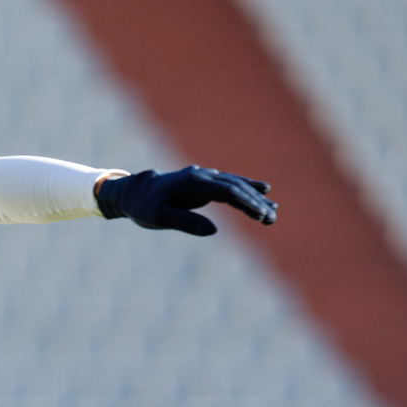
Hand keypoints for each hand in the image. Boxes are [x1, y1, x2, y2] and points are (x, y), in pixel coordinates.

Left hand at [97, 166, 276, 235]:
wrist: (134, 192)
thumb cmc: (144, 206)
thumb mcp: (158, 217)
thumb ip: (184, 222)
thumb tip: (214, 230)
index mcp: (193, 182)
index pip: (228, 192)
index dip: (247, 203)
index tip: (262, 216)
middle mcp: (202, 176)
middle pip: (236, 187)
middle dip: (255, 202)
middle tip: (271, 218)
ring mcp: (204, 177)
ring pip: (235, 185)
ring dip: (255, 197)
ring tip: (273, 212)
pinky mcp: (204, 183)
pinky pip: (229, 185)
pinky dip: (247, 189)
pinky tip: (264, 191)